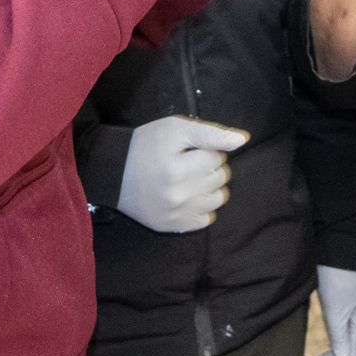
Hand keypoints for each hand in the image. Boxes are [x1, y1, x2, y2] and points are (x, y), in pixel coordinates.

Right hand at [115, 116, 247, 233]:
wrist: (113, 173)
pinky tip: (188, 195)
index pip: (217, 157)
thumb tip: (242, 140)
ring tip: (191, 178)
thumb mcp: (175, 129)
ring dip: (210, 186)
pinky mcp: (173, 227)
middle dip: (210, 166)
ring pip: (219, 198)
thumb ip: (211, 133)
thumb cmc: (145, 145)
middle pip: (220, 177)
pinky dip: (202, 206)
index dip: (207, 149)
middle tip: (189, 162)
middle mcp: (178, 196)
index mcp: (177, 169)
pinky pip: (207, 219)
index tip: (190, 150)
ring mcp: (176, 215)